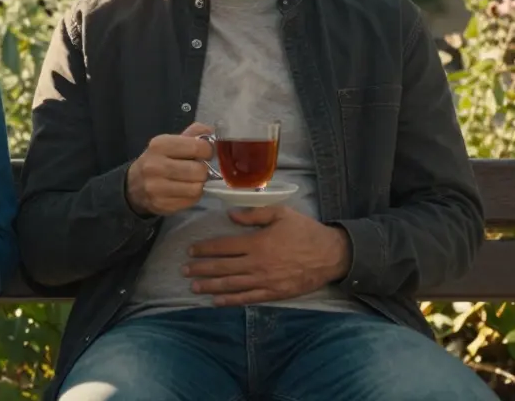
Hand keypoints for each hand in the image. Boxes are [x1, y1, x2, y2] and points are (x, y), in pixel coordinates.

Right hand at [125, 122, 215, 215]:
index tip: (205, 153)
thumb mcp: (170, 142)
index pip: (198, 147)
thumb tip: (211, 131)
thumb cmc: (157, 160)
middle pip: (199, 170)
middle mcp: (156, 166)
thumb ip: (192, 134)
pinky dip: (192, 196)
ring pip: (197, 188)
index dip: (208, 151)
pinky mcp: (162, 204)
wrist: (134, 185)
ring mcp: (157, 188)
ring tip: (191, 180)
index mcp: (160, 145)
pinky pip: (191, 200)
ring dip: (198, 184)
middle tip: (197, 169)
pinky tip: (184, 190)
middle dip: (203, 170)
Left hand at [182, 205, 351, 305]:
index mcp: (257, 242)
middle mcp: (257, 263)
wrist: (330, 255)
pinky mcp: (273, 293)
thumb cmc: (304, 231)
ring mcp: (264, 281)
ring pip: (231, 285)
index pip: (223, 246)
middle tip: (184, 270)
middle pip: (222, 267)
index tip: (190, 250)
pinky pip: (247, 298)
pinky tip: (216, 301)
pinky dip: (230, 300)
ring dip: (210, 286)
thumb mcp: (281, 213)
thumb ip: (254, 214)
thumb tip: (230, 215)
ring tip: (193, 287)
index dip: (205, 249)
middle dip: (201, 269)